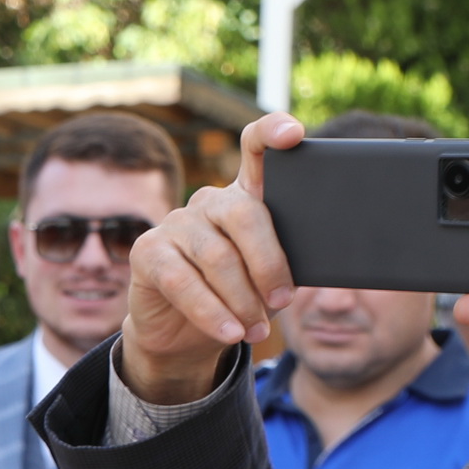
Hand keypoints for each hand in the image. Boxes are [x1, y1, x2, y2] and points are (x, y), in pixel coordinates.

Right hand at [118, 111, 305, 404]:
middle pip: (245, 215)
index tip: (293, 135)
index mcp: (246, 196)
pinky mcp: (147, 252)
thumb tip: (322, 260)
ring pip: (217, 257)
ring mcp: (175, 222)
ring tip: (257, 331)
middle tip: (282, 302)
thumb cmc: (238, 299)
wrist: (184, 336)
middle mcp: (209, 200)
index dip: (272, 133)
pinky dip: (211, 313)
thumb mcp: (271, 278)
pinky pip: (183, 282)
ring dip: (243, 301)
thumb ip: (288, 258)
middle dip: (269, 264)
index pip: (255, 147)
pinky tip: (229, 332)